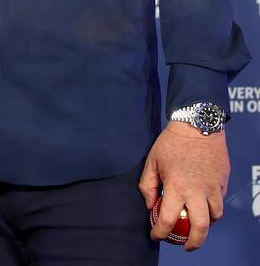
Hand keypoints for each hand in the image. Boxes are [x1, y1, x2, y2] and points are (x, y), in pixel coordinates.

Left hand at [138, 121, 228, 249]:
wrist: (197, 126)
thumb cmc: (171, 143)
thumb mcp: (152, 161)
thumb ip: (148, 185)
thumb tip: (150, 205)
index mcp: (175, 186)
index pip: (167, 219)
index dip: (160, 232)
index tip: (156, 236)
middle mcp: (196, 191)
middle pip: (200, 227)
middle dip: (193, 242)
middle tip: (185, 245)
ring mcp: (212, 187)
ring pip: (215, 217)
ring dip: (206, 225)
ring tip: (196, 225)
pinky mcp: (223, 182)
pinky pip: (220, 203)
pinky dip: (213, 209)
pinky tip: (204, 206)